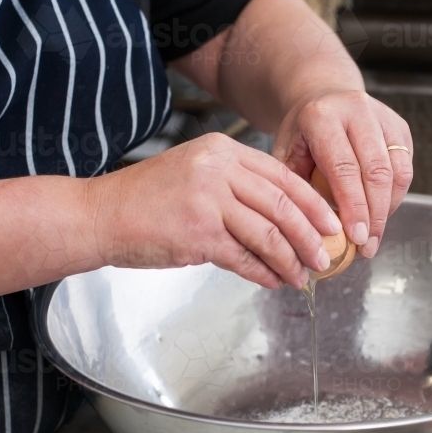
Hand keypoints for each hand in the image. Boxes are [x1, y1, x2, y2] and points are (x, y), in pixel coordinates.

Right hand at [91, 133, 342, 288]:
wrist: (101, 216)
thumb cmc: (146, 200)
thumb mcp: (194, 173)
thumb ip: (235, 185)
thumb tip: (281, 214)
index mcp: (221, 151)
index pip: (282, 176)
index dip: (312, 203)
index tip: (331, 223)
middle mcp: (217, 171)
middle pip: (282, 205)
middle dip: (310, 236)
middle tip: (325, 255)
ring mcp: (207, 202)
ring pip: (268, 234)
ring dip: (291, 259)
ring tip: (302, 275)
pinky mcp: (197, 235)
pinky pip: (244, 258)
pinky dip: (264, 273)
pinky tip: (273, 281)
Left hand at [273, 89, 413, 258]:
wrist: (321, 96)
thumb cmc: (301, 133)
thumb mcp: (284, 155)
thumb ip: (297, 187)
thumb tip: (314, 231)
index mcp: (322, 116)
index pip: (344, 168)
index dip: (353, 206)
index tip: (355, 237)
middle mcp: (356, 110)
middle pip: (376, 171)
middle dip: (374, 214)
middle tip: (367, 246)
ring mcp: (383, 117)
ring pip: (396, 171)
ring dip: (387, 209)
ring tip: (374, 237)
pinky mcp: (400, 128)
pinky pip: (405, 169)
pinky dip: (394, 197)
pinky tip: (380, 215)